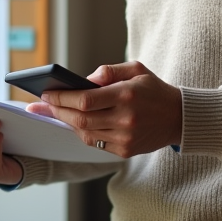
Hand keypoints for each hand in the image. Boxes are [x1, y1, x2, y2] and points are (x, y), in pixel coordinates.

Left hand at [27, 61, 181, 157]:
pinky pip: (96, 143)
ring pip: (85, 133)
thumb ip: (109, 72)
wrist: (179, 118)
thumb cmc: (154, 89)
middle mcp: (125, 119)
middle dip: (57, 111)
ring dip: (67, 122)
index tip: (46, 93)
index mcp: (126, 95)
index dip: (61, 98)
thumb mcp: (136, 69)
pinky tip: (75, 123)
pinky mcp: (125, 151)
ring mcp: (125, 138)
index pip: (85, 100)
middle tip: (42, 104)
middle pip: (80, 119)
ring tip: (55, 112)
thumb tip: (83, 81)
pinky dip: (82, 132)